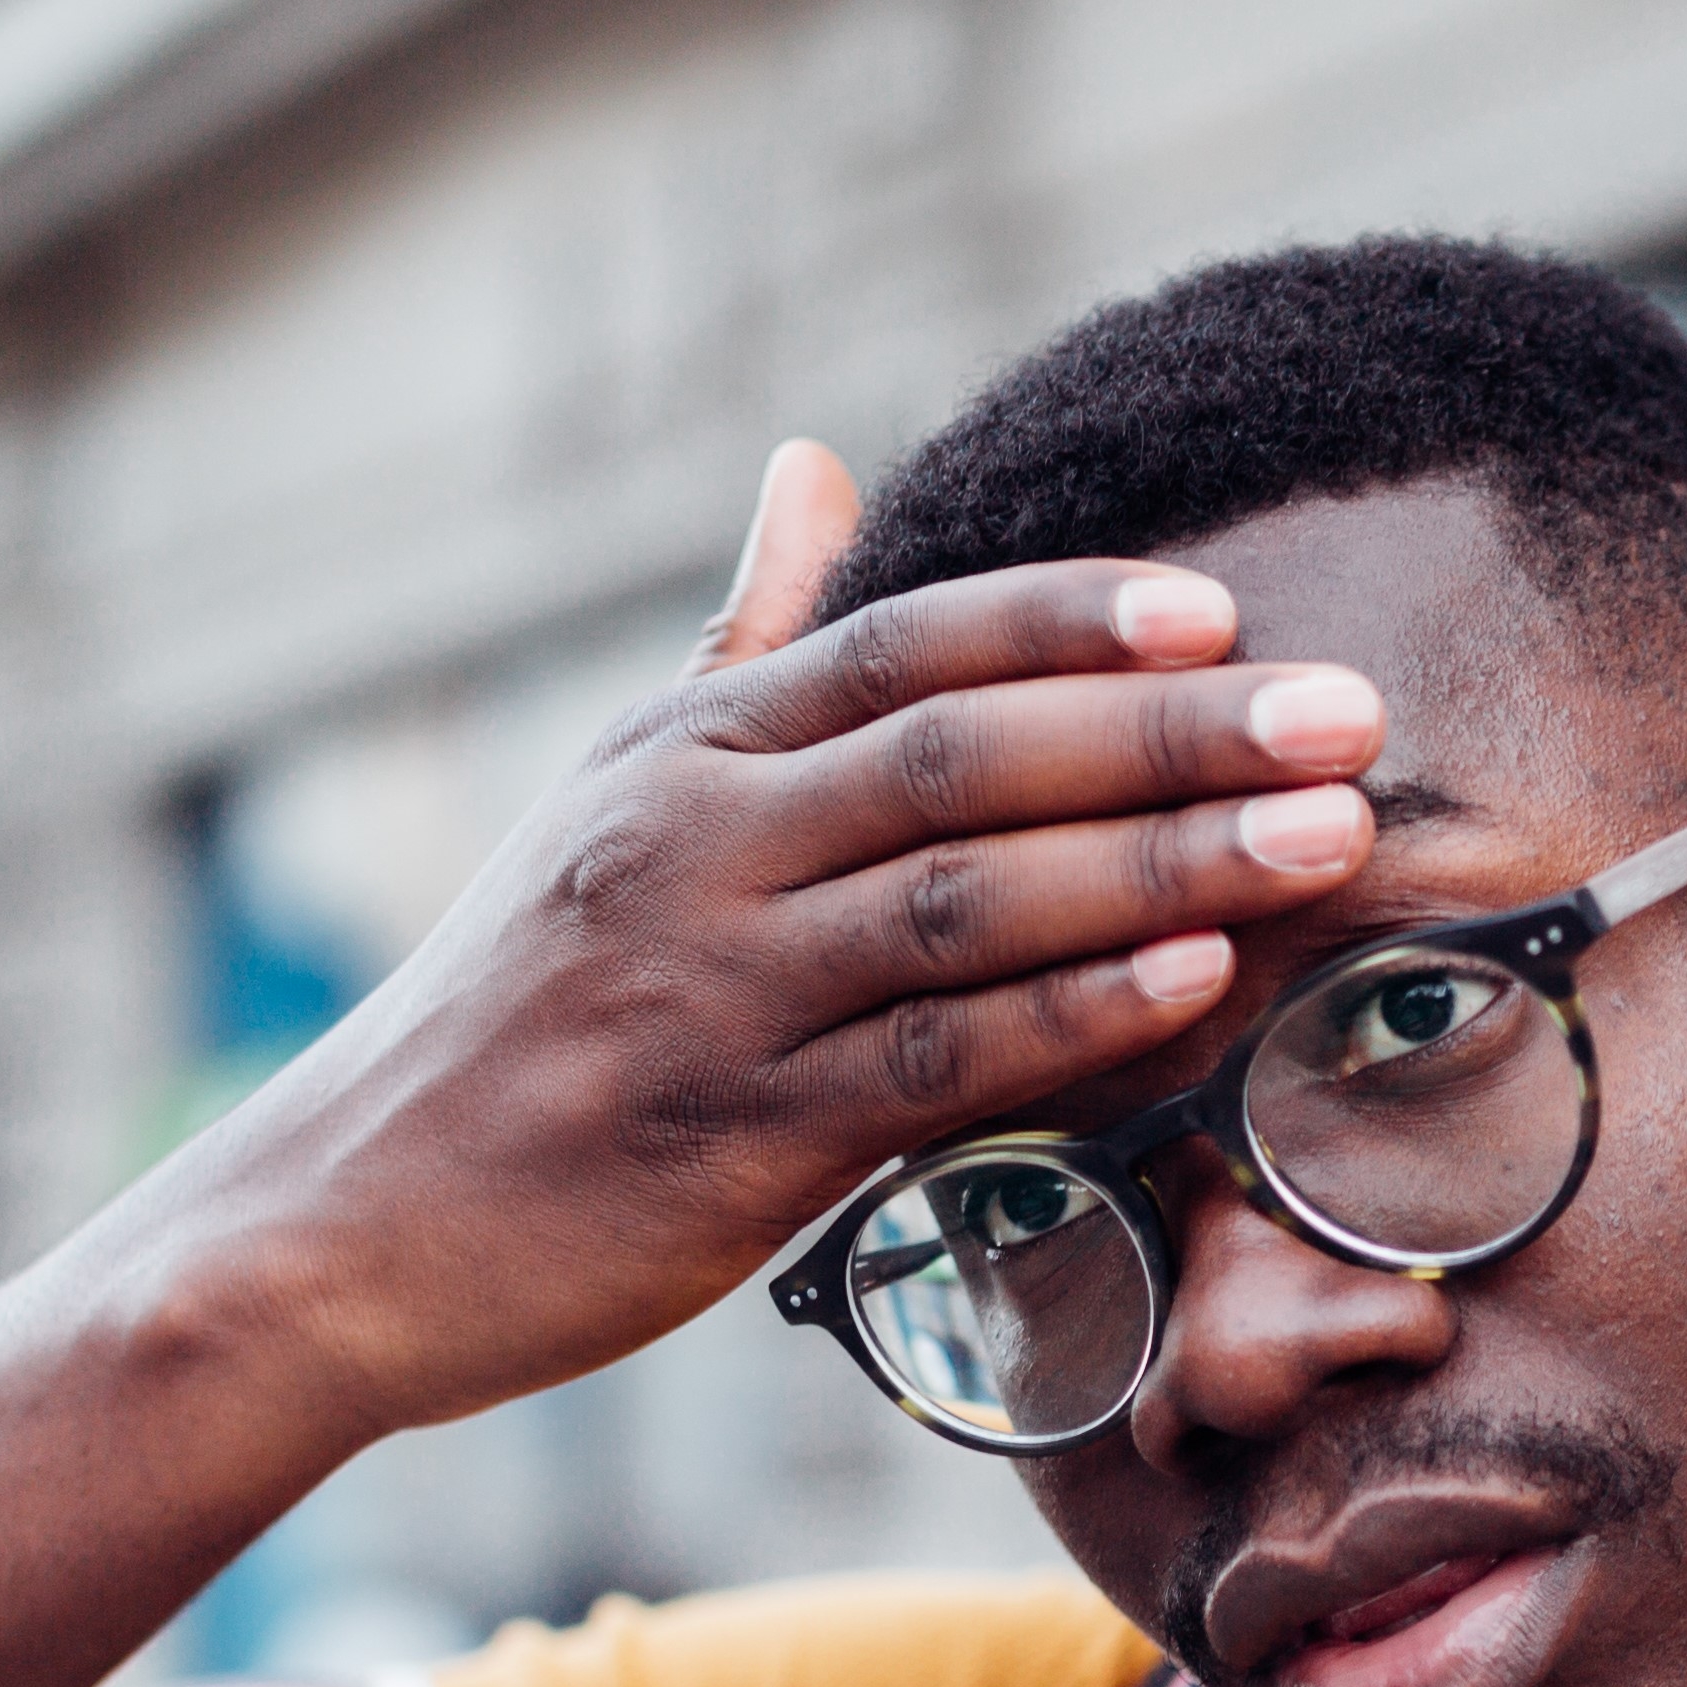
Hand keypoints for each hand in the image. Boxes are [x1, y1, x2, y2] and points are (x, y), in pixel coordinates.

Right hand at [170, 439, 1384, 1436]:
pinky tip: (1195, 984)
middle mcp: (692, 849)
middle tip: (1347, 714)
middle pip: (966, 758)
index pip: (904, 650)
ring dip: (1165, 861)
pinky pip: (933, 1065)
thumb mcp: (603, 794)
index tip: (1222, 609)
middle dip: (1173, 728)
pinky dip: (1071, 1018)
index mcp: (677, 754)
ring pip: (969, 902)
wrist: (339, 1226)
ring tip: (1326, 836)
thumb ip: (742, 642)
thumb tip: (818, 460)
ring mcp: (711, 996)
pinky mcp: (732, 1145)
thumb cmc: (508, 1013)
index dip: (1068, 621)